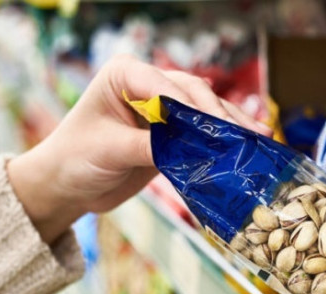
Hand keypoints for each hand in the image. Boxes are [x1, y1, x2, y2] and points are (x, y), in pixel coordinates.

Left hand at [8, 54, 270, 243]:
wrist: (66, 187)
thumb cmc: (75, 159)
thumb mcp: (109, 150)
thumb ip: (149, 145)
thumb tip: (191, 148)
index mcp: (124, 74)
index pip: (165, 85)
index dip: (193, 105)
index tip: (217, 125)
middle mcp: (147, 85)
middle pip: (193, 95)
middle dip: (219, 115)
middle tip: (245, 134)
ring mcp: (162, 110)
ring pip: (204, 112)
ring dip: (230, 126)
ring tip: (259, 137)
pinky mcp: (172, 134)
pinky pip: (202, 135)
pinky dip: (222, 142)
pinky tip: (247, 145)